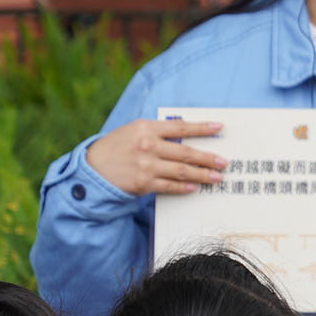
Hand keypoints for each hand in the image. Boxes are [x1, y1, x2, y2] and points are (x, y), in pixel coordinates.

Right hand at [85, 119, 225, 195]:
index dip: (202, 128)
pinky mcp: (143, 184)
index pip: (180, 127)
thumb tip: (186, 134)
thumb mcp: (133, 130)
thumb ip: (158, 131)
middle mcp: (147, 146)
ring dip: (202, 175)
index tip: (219, 128)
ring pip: (181, 171)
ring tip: (217, 177)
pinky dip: (183, 188)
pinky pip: (169, 186)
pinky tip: (195, 188)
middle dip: (208, 158)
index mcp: (146, 128)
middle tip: (224, 162)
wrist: (92, 169)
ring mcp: (146, 166)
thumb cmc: (116, 147)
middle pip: (185, 152)